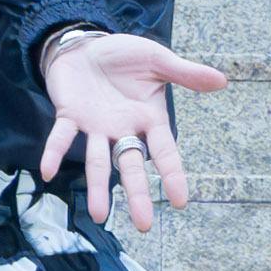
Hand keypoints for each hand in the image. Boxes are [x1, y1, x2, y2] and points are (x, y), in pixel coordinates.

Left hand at [35, 28, 232, 229]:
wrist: (86, 45)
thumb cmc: (124, 56)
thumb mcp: (157, 60)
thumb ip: (185, 73)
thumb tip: (223, 80)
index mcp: (148, 119)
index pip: (164, 151)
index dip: (172, 175)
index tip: (180, 201)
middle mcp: (123, 130)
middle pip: (130, 166)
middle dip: (137, 194)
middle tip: (143, 225)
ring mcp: (95, 126)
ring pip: (96, 161)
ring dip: (97, 187)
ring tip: (99, 215)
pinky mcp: (68, 116)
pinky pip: (60, 138)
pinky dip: (54, 153)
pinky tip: (47, 172)